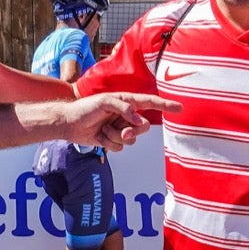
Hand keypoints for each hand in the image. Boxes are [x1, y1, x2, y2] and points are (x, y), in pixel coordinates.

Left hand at [54, 92, 177, 150]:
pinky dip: (109, 144)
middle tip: (120, 130)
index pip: (149, 103)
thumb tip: (137, 119)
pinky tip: (99, 137)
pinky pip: (120, 147)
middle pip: (142, 127)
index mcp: (126, 102)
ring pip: (131, 140)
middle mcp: (125, 115)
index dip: (165, 105)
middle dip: (132, 131)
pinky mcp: (112, 140)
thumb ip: (123, 108)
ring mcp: (119, 128)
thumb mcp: (103, 102)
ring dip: (116, 137)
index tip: (179, 107)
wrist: (69, 123)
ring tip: (103, 130)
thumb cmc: (84, 108)